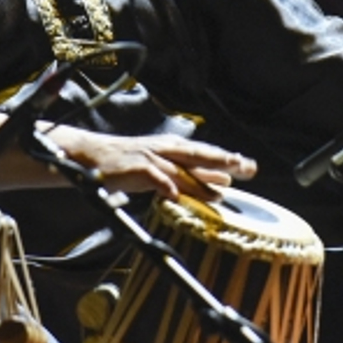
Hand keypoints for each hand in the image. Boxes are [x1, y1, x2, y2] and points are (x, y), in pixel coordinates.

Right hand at [55, 128, 256, 201]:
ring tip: (220, 184)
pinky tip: (174, 195)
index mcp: (174, 148)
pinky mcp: (133, 167)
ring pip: (179, 166)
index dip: (227, 159)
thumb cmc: (130, 164)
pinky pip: (151, 176)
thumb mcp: (165, 169)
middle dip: (222, 161)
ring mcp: (150, 157)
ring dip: (200, 176)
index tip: (250, 166)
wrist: (92, 155)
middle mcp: (165, 149)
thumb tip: (224, 183)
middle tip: (244, 166)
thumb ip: (192, 176)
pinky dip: (163, 184)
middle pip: (198, 155)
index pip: (205, 154)